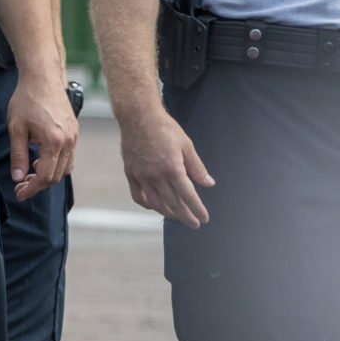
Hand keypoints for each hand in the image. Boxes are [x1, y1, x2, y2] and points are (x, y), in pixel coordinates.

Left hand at [6, 71, 78, 200]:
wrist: (42, 77)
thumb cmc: (27, 99)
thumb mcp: (16, 128)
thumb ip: (18, 155)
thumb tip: (18, 177)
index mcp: (54, 141)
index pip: (46, 176)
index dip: (32, 188)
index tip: (19, 192)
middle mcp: (69, 141)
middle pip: (57, 175)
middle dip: (39, 184)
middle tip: (21, 185)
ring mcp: (74, 136)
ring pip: (66, 168)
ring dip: (49, 174)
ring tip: (31, 172)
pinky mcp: (74, 131)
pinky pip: (69, 156)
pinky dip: (56, 163)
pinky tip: (41, 158)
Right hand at [117, 103, 213, 227]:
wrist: (138, 116)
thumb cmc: (164, 128)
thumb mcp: (186, 145)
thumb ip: (197, 167)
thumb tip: (208, 183)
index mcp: (172, 168)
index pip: (188, 196)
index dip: (197, 209)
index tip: (204, 218)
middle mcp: (156, 175)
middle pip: (173, 204)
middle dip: (186, 216)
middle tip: (194, 223)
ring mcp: (141, 176)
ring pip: (155, 203)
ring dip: (168, 213)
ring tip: (177, 215)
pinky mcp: (131, 173)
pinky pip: (138, 196)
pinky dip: (147, 205)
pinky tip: (155, 206)